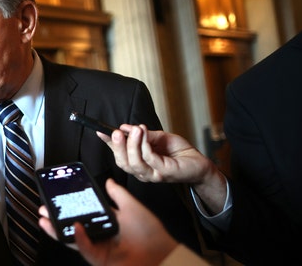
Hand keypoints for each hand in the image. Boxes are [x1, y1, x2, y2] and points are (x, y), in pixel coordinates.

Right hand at [39, 179, 177, 265]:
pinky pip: (85, 248)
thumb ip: (118, 194)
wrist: (163, 254)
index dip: (71, 205)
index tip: (60, 196)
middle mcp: (101, 235)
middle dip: (57, 217)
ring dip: (58, 229)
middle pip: (73, 225)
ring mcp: (99, 248)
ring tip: (47, 218)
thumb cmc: (152, 235)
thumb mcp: (133, 207)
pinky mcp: (100, 259)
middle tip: (45, 207)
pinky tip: (74, 228)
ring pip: (73, 238)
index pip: (84, 212)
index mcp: (107, 222)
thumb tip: (108, 181)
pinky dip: (78, 238)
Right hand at [99, 124, 226, 212]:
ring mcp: (153, 174)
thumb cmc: (179, 152)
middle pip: (122, 162)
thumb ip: (142, 135)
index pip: (119, 154)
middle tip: (116, 131)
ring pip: (134, 163)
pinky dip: (144, 145)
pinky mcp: (164, 173)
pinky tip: (144, 133)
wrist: (199, 163)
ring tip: (135, 130)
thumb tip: (125, 127)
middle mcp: (143, 172)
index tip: (101, 131)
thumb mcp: (157, 137)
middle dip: (117, 146)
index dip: (109, 143)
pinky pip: (149, 159)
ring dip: (132, 145)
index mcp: (139, 163)